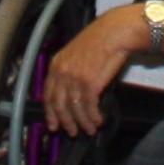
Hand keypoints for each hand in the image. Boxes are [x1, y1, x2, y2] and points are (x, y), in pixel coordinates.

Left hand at [42, 4, 141, 133]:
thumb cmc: (100, 40)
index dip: (50, 113)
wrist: (115, 32)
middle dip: (66, 122)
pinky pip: (89, 107)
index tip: (53, 125)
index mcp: (56, 64)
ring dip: (83, 122)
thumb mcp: (75, 52)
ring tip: (90, 129)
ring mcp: (75, 78)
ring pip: (75, 109)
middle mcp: (62, 72)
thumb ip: (69, 70)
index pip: (48, 94)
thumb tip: (72, 92)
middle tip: (72, 132)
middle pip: (59, 105)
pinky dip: (94, 117)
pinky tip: (99, 120)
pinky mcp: (90, 84)